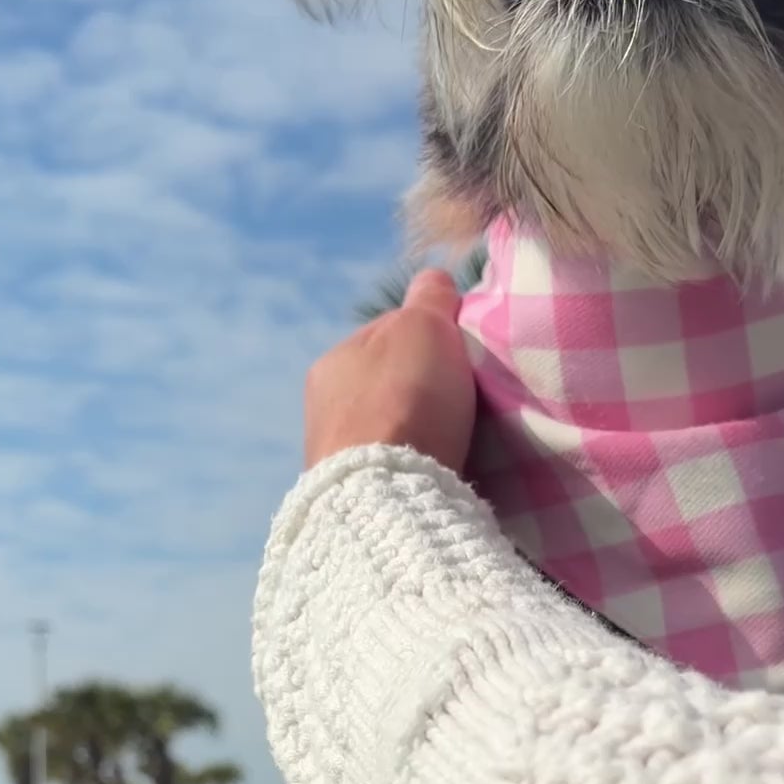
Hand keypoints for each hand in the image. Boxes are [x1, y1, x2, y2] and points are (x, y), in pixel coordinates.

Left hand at [304, 270, 475, 475]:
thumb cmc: (403, 400)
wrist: (383, 495)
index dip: (430, 340)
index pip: (388, 335)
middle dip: (420, 393)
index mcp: (333, 360)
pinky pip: (387, 472)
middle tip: (461, 405)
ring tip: (454, 445)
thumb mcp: (424, 326)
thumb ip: (430, 298)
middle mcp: (321, 407)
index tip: (461, 359)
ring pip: (386, 431)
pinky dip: (409, 469)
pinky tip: (434, 476)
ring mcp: (331, 459)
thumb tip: (433, 281)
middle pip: (386, 386)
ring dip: (415, 434)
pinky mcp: (347, 502)